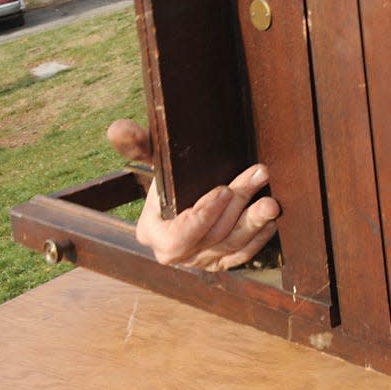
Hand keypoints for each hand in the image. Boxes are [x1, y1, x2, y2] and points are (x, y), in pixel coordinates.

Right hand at [109, 119, 280, 270]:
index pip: (178, 236)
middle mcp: (177, 253)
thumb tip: (118, 127)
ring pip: (232, 245)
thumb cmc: (170, 179)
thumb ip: (137, 146)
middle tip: (258, 175)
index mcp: (154, 233)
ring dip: (255, 222)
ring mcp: (201, 260)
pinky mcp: (221, 262)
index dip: (202, 217)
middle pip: (213, 235)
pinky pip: (243, 255)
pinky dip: (260, 238)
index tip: (223, 190)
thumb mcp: (155, 161)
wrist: (184, 198)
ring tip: (272, 202)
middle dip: (238, 205)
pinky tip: (272, 219)